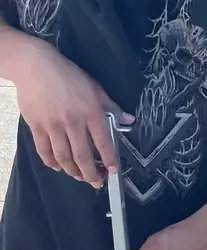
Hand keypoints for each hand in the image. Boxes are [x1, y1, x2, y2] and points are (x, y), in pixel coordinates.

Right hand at [13, 42, 132, 186]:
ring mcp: (52, 126)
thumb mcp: (95, 88)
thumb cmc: (68, 75)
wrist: (36, 67)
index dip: (109, 159)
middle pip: (82, 155)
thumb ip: (112, 107)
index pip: (102, 141)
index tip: (113, 171)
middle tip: (97, 182)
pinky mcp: (36, 127)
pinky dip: (52, 163)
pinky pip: (45, 152)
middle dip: (91, 173)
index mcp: (90, 111)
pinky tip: (59, 167)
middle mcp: (72, 121)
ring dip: (73, 171)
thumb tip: (128, 121)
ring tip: (81, 177)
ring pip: (63, 157)